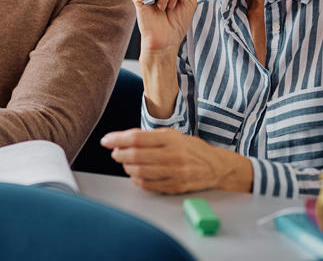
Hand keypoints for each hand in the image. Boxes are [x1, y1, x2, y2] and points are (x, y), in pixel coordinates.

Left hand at [101, 128, 252, 194]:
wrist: (216, 167)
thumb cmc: (191, 148)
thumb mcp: (173, 135)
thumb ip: (149, 137)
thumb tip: (123, 139)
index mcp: (171, 139)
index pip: (137, 138)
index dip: (117, 139)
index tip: (106, 140)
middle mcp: (173, 156)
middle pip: (136, 156)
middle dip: (119, 154)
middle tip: (115, 152)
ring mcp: (174, 173)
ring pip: (140, 172)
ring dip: (126, 167)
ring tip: (125, 162)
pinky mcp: (175, 187)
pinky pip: (148, 185)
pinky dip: (137, 180)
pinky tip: (135, 174)